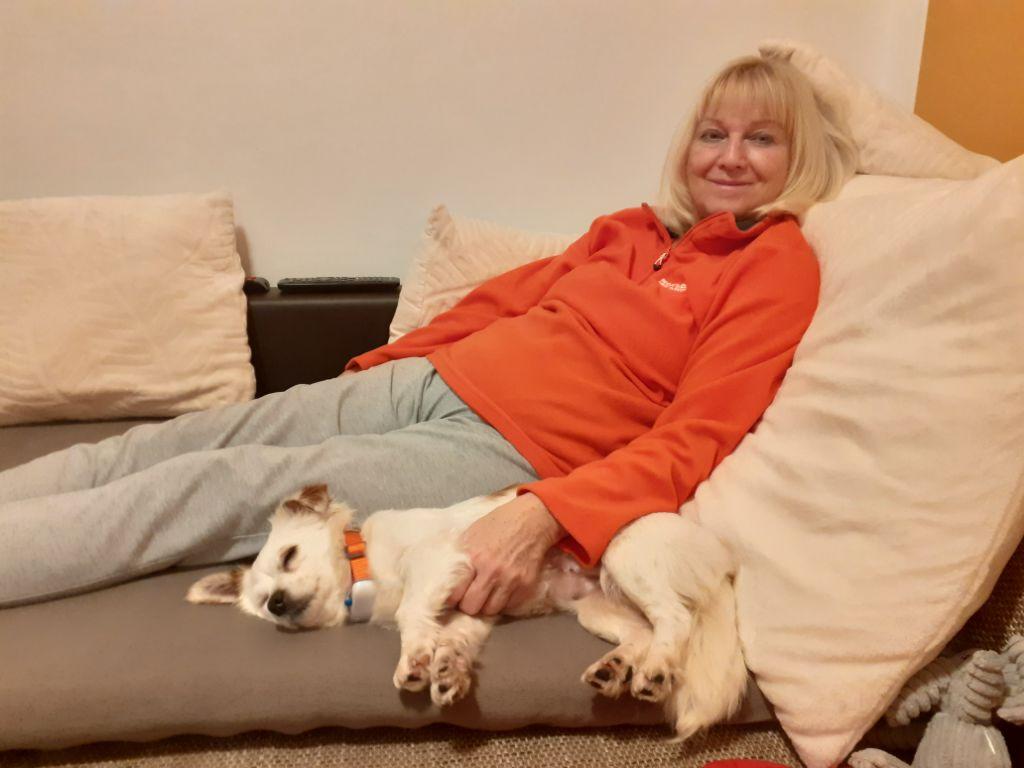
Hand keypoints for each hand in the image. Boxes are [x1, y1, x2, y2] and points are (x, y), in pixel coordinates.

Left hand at [448, 492, 563, 616]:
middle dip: (468, 604)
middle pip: (472, 607)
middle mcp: (492, 572)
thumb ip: (460, 557)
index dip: (453, 598)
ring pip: (491, 610)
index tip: (454, 597)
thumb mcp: (472, 534)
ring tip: (486, 594)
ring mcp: (510, 580)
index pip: (455, 593)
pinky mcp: (526, 585)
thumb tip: (446, 579)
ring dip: (487, 605)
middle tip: (470, 597)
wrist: (531, 520)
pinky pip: (509, 606)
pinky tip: (501, 590)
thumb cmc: (498, 524)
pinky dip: (504, 602)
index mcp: (474, 557)